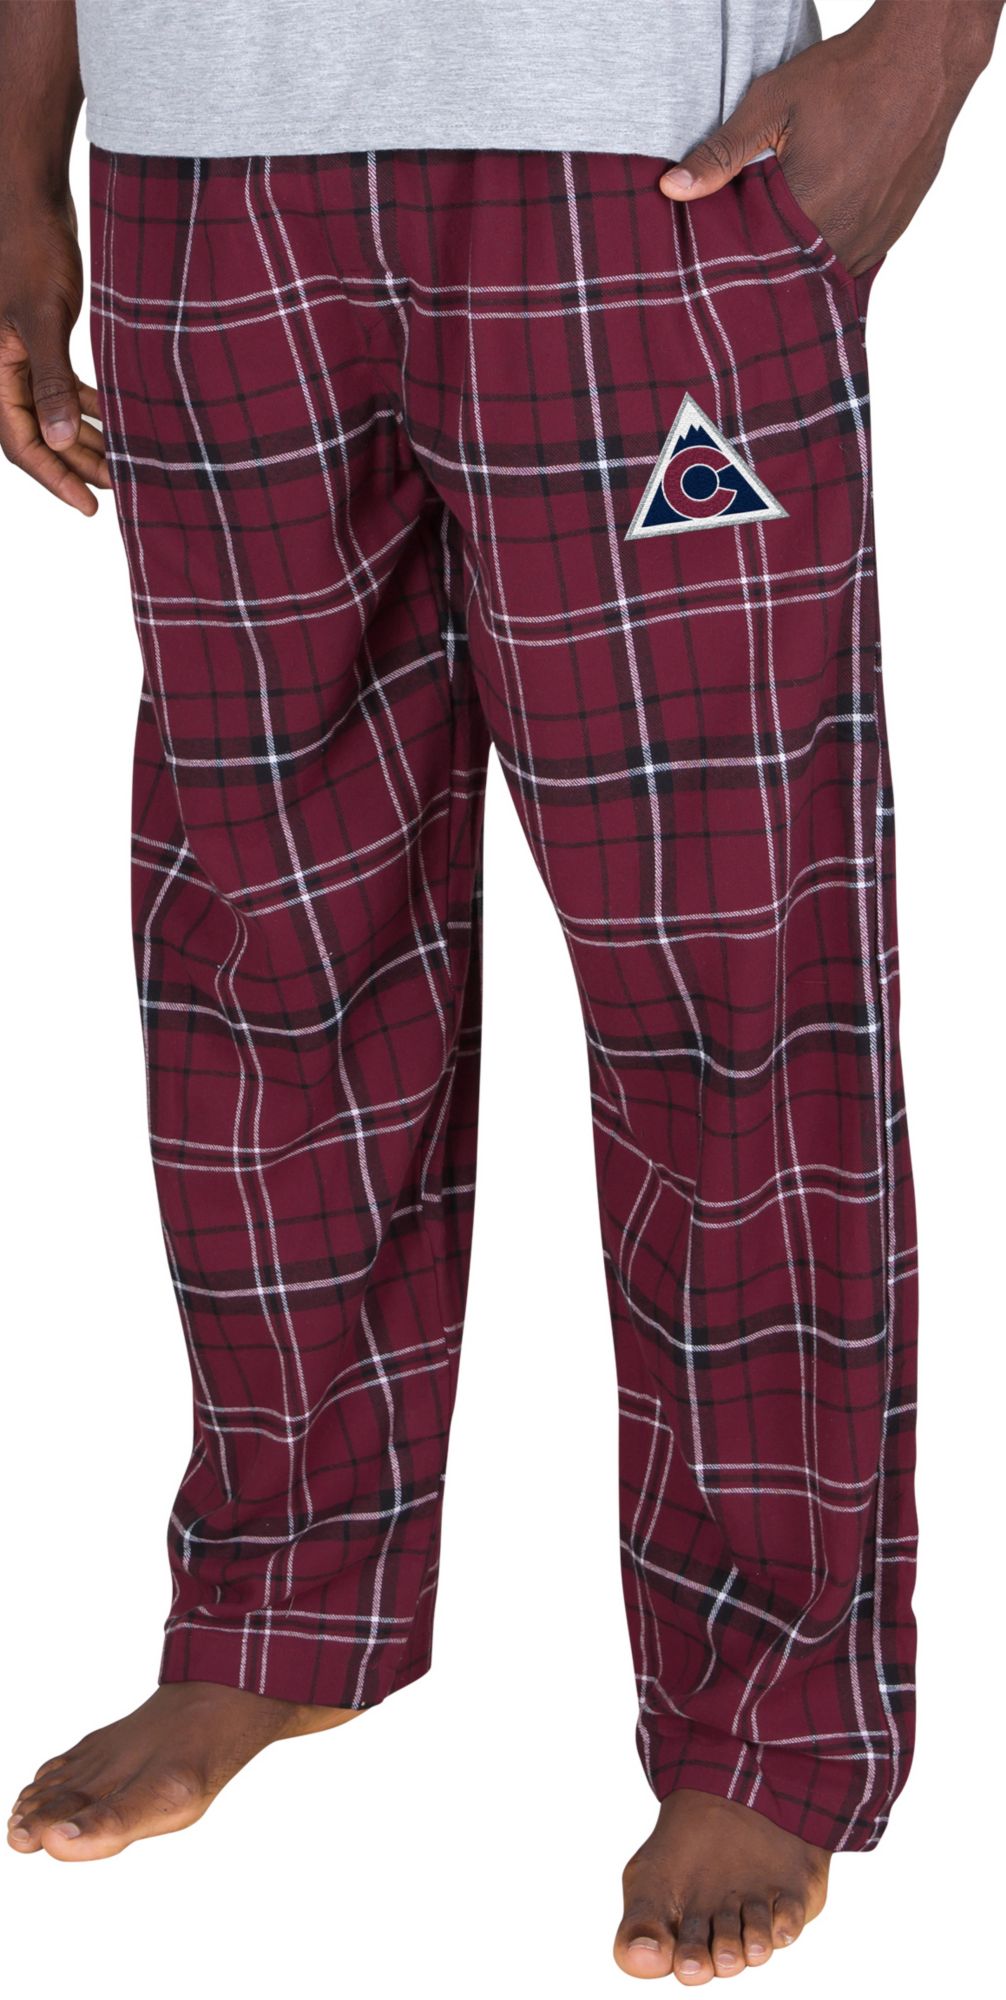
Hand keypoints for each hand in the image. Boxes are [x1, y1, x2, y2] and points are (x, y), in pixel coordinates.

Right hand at [0, 195, 109, 513]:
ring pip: (50, 412)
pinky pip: (57, 385)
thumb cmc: (30, 246)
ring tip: (123, 460)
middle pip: (37, 434)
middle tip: (118, 487)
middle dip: (76, 463)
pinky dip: (85, 404)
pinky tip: (113, 417)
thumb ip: (50, 381)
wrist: (28, 196)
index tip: (89, 505)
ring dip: (84, 437)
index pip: (20, 443)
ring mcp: (15, 354)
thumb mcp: (43, 316)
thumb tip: (61, 439)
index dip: (55, 477)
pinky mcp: (35, 338)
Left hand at [659, 0, 1000, 276]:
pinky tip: (817, 235)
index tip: (722, 269)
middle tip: (750, 260)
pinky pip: (858, 258)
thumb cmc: (844, 77)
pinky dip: (835, 251)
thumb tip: (672, 189)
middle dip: (773, 270)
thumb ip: (721, 154)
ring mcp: (877, 234)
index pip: (763, 268)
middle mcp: (848, 234)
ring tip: (783, 248)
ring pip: (829, 270)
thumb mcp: (770, 107)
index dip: (741, 270)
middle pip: (797, 275)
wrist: (920, 59)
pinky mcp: (895, 225)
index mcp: (812, 213)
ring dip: (806, 263)